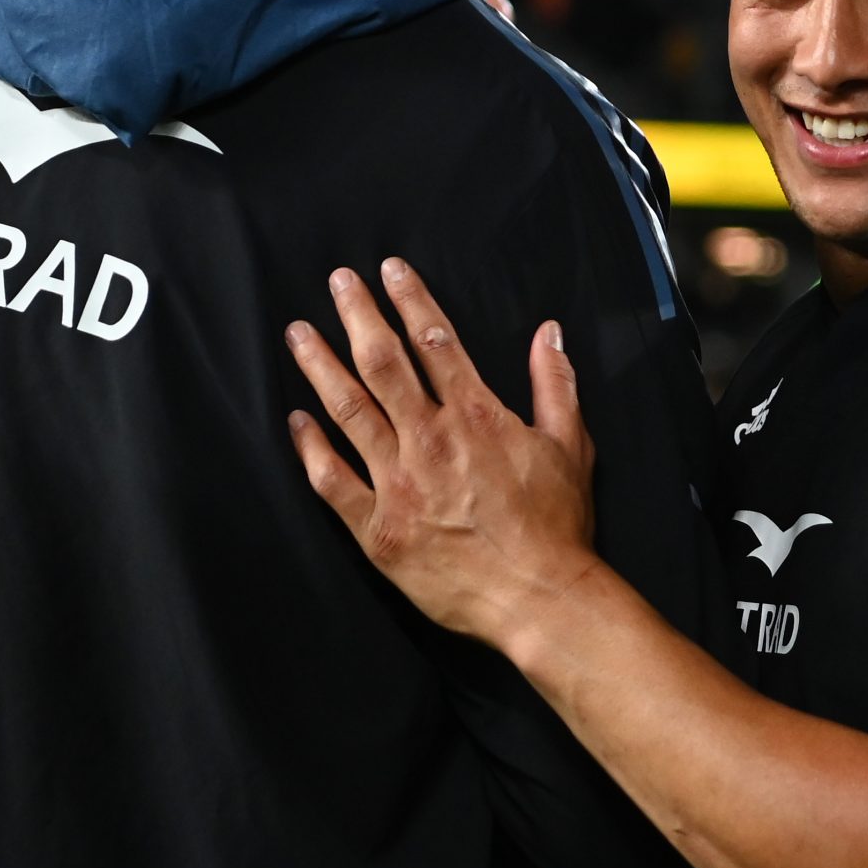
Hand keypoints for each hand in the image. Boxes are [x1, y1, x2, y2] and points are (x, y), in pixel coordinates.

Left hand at [285, 259, 598, 649]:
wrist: (539, 596)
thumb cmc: (558, 524)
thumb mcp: (571, 446)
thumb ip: (554, 385)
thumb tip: (548, 332)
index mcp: (478, 417)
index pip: (436, 342)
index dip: (411, 300)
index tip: (390, 271)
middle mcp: (432, 440)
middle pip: (383, 364)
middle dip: (358, 316)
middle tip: (337, 282)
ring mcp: (399, 484)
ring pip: (349, 411)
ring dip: (321, 367)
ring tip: (299, 334)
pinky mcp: (378, 528)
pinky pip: (332, 481)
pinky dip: (311, 448)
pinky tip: (297, 420)